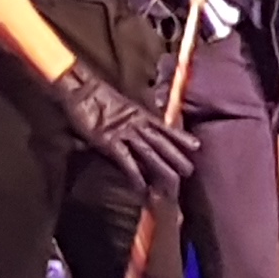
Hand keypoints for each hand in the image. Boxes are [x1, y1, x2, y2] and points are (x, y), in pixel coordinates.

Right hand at [44, 55, 193, 195]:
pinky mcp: (110, 141)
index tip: (197, 146)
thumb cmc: (97, 99)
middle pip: (162, 142)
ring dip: (163, 167)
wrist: (81, 90)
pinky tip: (143, 186)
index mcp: (141, 114)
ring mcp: (125, 132)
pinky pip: (126, 161)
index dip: (181, 137)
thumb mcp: (120, 108)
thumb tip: (138, 130)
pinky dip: (135, 174)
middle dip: (176, 156)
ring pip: (149, 152)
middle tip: (191, 171)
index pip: (165, 127)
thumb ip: (130, 119)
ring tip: (176, 180)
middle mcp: (137, 123)